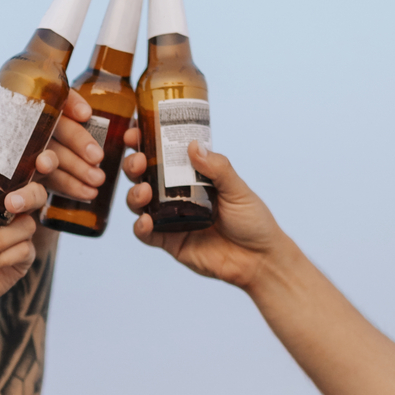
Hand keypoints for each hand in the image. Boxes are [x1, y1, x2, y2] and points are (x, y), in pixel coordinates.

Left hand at [0, 91, 103, 318]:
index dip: (43, 163)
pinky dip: (3, 257)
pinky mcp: (23, 259)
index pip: (27, 171)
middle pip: (38, 194)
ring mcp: (20, 235)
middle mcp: (13, 210)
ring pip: (26, 227)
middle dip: (27, 197)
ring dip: (0, 239)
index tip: (43, 162)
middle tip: (10, 206)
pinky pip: (25, 251)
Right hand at [122, 129, 284, 290]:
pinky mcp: (169, 242)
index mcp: (192, 176)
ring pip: (139, 202)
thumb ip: (218, 168)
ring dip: (134, 194)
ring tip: (144, 191)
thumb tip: (194, 146)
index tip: (135, 133)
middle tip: (139, 161)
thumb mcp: (238, 190)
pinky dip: (140, 226)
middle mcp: (177, 194)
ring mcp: (171, 218)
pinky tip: (145, 221)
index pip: (163, 155)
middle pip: (144, 175)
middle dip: (134, 165)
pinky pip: (146, 234)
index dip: (145, 142)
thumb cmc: (253, 221)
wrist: (260, 261)